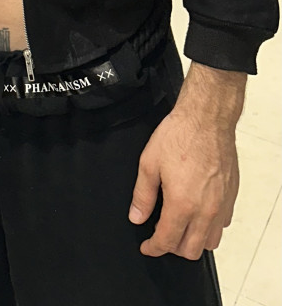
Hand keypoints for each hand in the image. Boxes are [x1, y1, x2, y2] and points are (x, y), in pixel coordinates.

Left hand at [129, 63, 243, 259]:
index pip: (167, 242)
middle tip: (162, 235)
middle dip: (172, 248)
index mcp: (181, 204)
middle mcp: (204, 210)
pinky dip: (211, 226)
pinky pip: (223, 224)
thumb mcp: (149, 163)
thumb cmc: (180, 135)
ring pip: (210, 242)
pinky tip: (200, 212)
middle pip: (190, 250)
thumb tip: (136, 217)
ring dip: (194, 241)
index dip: (153, 248)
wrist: (207, 117)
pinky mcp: (231, 195)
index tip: (147, 246)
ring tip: (181, 227)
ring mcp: (221, 204)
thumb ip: (142, 195)